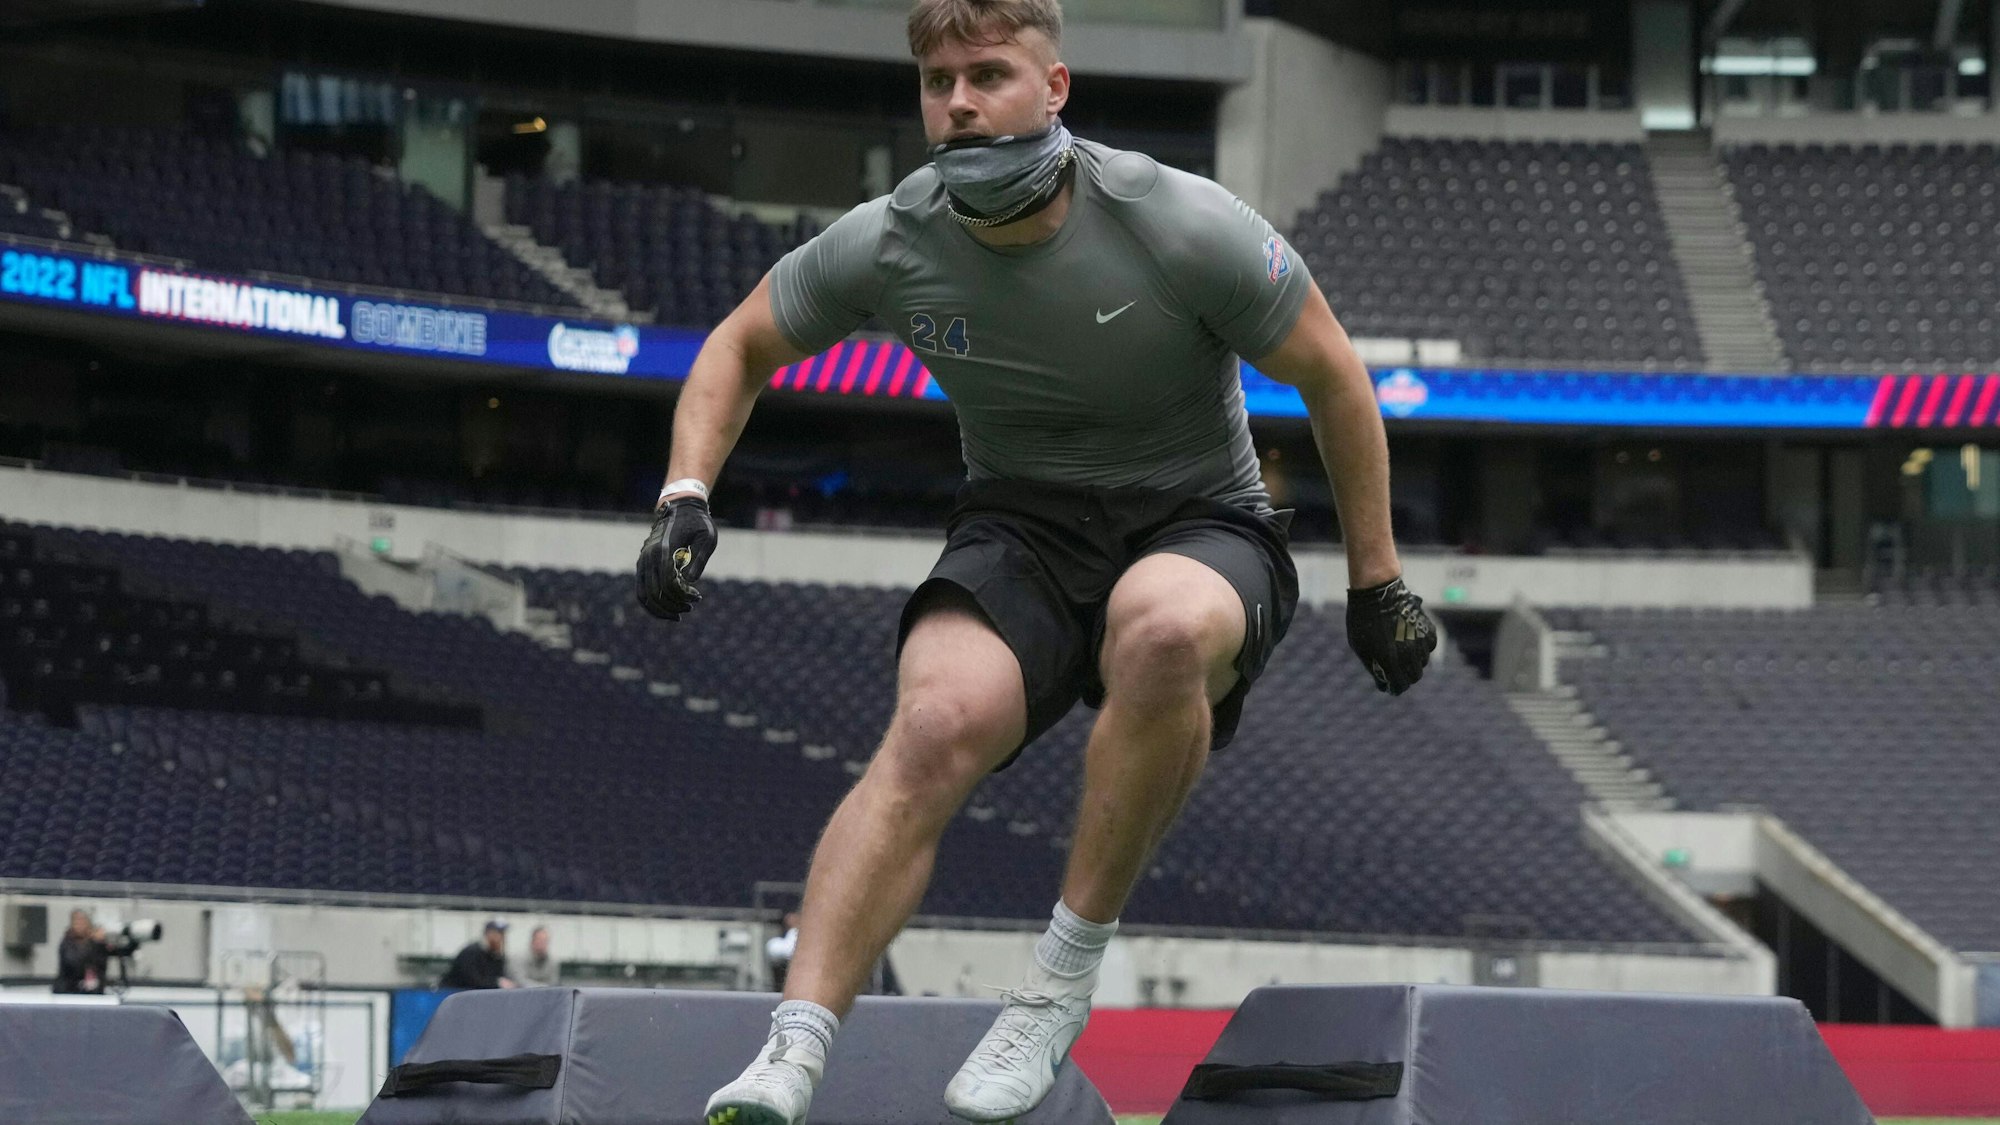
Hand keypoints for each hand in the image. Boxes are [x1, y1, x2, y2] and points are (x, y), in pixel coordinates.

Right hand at [636, 497, 717, 619]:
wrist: (680, 506)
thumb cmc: (698, 522)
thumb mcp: (707, 538)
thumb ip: (699, 560)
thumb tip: (689, 583)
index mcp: (664, 550)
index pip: (669, 584)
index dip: (683, 596)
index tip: (697, 596)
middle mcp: (648, 557)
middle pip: (655, 593)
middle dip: (673, 605)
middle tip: (690, 607)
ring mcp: (642, 561)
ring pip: (644, 595)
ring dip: (661, 609)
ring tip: (680, 613)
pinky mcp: (642, 564)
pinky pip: (641, 590)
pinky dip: (651, 603)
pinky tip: (667, 609)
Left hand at [1345, 576, 1436, 694]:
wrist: (1377, 591)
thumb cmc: (1363, 620)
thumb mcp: (1360, 647)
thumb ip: (1374, 666)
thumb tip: (1383, 682)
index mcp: (1390, 660)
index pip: (1400, 686)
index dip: (1394, 688)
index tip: (1390, 685)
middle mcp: (1408, 654)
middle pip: (1414, 677)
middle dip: (1405, 677)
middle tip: (1397, 671)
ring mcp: (1420, 641)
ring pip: (1422, 662)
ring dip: (1413, 662)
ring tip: (1401, 651)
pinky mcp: (1427, 629)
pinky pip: (1429, 647)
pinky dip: (1422, 647)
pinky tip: (1411, 640)